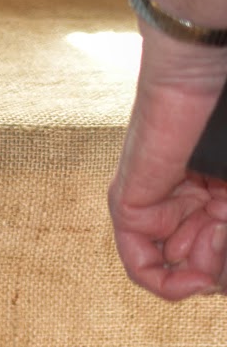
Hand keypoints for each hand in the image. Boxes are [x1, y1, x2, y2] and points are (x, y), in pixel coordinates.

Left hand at [109, 29, 226, 298]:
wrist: (209, 65)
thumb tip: (218, 278)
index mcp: (217, 195)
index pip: (220, 258)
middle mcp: (186, 205)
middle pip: (203, 268)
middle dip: (223, 268)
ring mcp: (157, 205)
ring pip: (179, 271)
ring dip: (209, 268)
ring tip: (224, 230)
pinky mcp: (129, 205)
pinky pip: (141, 265)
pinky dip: (170, 281)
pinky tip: (197, 272)